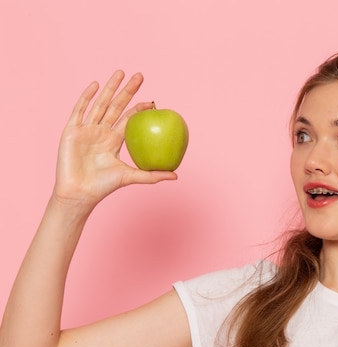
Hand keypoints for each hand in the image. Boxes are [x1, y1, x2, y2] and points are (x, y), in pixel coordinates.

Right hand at [53, 70, 176, 209]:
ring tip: (120, 72)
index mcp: (114, 140)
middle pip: (116, 106)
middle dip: (128, 90)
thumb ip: (152, 175)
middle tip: (140, 75)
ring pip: (100, 104)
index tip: (152, 101)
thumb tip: (176, 175)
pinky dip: (87, 97)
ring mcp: (86, 129)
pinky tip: (96, 85)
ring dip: (110, 88)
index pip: (128, 119)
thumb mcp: (131, 177)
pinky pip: (80, 110)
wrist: (79, 193)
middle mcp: (101, 132)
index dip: (139, 109)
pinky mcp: (72, 130)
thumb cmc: (103, 187)